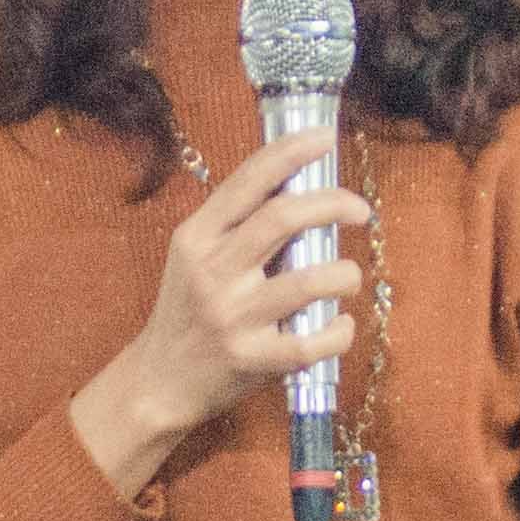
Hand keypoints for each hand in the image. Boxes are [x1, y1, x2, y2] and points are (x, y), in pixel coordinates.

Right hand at [72, 120, 367, 485]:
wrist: (159, 381)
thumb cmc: (188, 310)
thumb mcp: (194, 256)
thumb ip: (236, 225)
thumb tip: (299, 184)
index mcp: (197, 237)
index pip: (248, 181)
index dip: (291, 153)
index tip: (325, 139)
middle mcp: (213, 272)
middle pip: (283, 219)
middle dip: (332, 204)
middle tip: (360, 209)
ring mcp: (232, 318)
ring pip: (308, 281)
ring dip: (344, 274)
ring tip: (348, 277)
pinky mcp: (251, 361)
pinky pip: (312, 342)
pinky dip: (338, 331)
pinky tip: (340, 325)